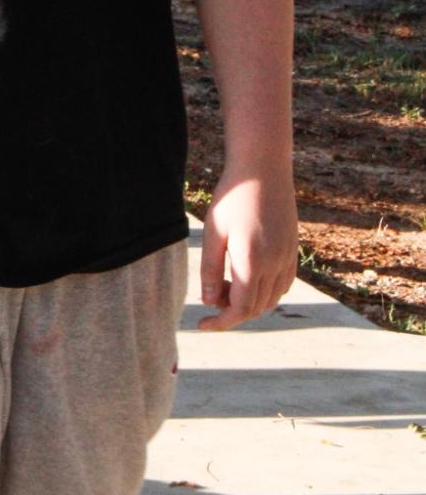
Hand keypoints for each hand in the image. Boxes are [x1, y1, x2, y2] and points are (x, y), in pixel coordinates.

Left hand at [197, 165, 297, 330]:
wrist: (263, 168)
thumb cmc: (232, 196)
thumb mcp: (212, 230)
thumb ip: (210, 267)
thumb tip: (208, 301)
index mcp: (251, 261)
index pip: (239, 309)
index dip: (220, 323)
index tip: (201, 325)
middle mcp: (274, 264)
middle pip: (255, 308)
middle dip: (230, 310)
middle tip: (210, 292)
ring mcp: (288, 258)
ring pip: (270, 300)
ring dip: (248, 302)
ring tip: (225, 280)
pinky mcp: (293, 250)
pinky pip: (282, 285)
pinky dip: (265, 291)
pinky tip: (247, 275)